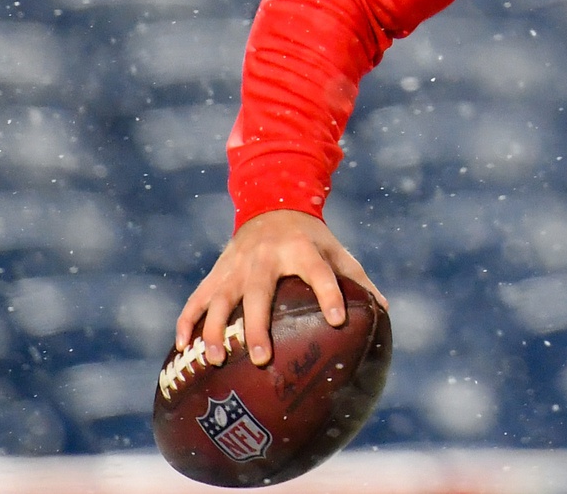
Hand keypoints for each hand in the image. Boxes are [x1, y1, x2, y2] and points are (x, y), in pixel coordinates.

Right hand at [174, 209, 383, 367]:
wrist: (271, 205)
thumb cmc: (311, 238)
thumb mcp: (336, 250)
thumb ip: (358, 279)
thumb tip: (384, 311)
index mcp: (301, 250)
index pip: (318, 272)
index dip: (329, 294)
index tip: (337, 320)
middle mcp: (265, 258)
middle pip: (258, 294)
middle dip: (257, 327)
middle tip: (261, 358)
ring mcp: (236, 266)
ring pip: (219, 299)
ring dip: (215, 329)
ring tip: (215, 359)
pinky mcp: (217, 273)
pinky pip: (196, 299)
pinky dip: (187, 322)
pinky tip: (182, 348)